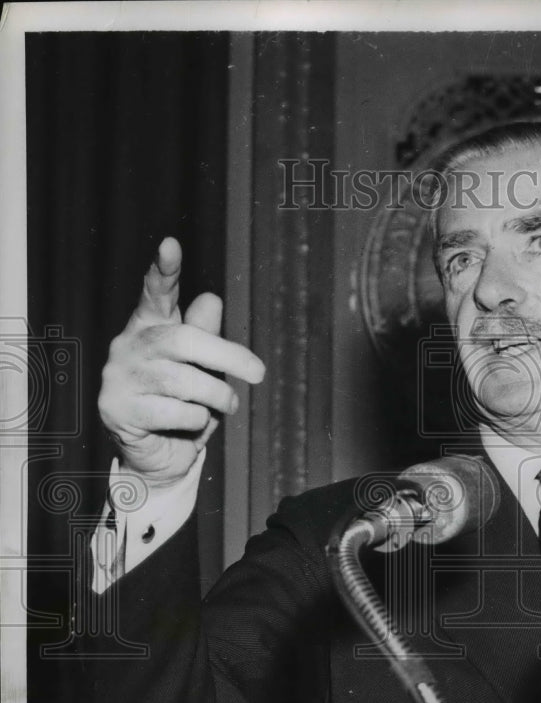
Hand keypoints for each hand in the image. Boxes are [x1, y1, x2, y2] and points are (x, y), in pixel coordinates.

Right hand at [98, 237, 263, 485]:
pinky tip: (192, 424)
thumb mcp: (203, 370)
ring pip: (183, 381)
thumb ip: (206, 337)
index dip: (164, 270)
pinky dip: (197, 421)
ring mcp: (118, 377)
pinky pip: (174, 412)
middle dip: (227, 357)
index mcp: (150, 326)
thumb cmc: (184, 404)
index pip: (155, 292)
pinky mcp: (117, 409)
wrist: (159, 456)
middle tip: (258, 373)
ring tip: (229, 405)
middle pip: (184, 340)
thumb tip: (211, 299)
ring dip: (218, 396)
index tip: (171, 244)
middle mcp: (128, 345)